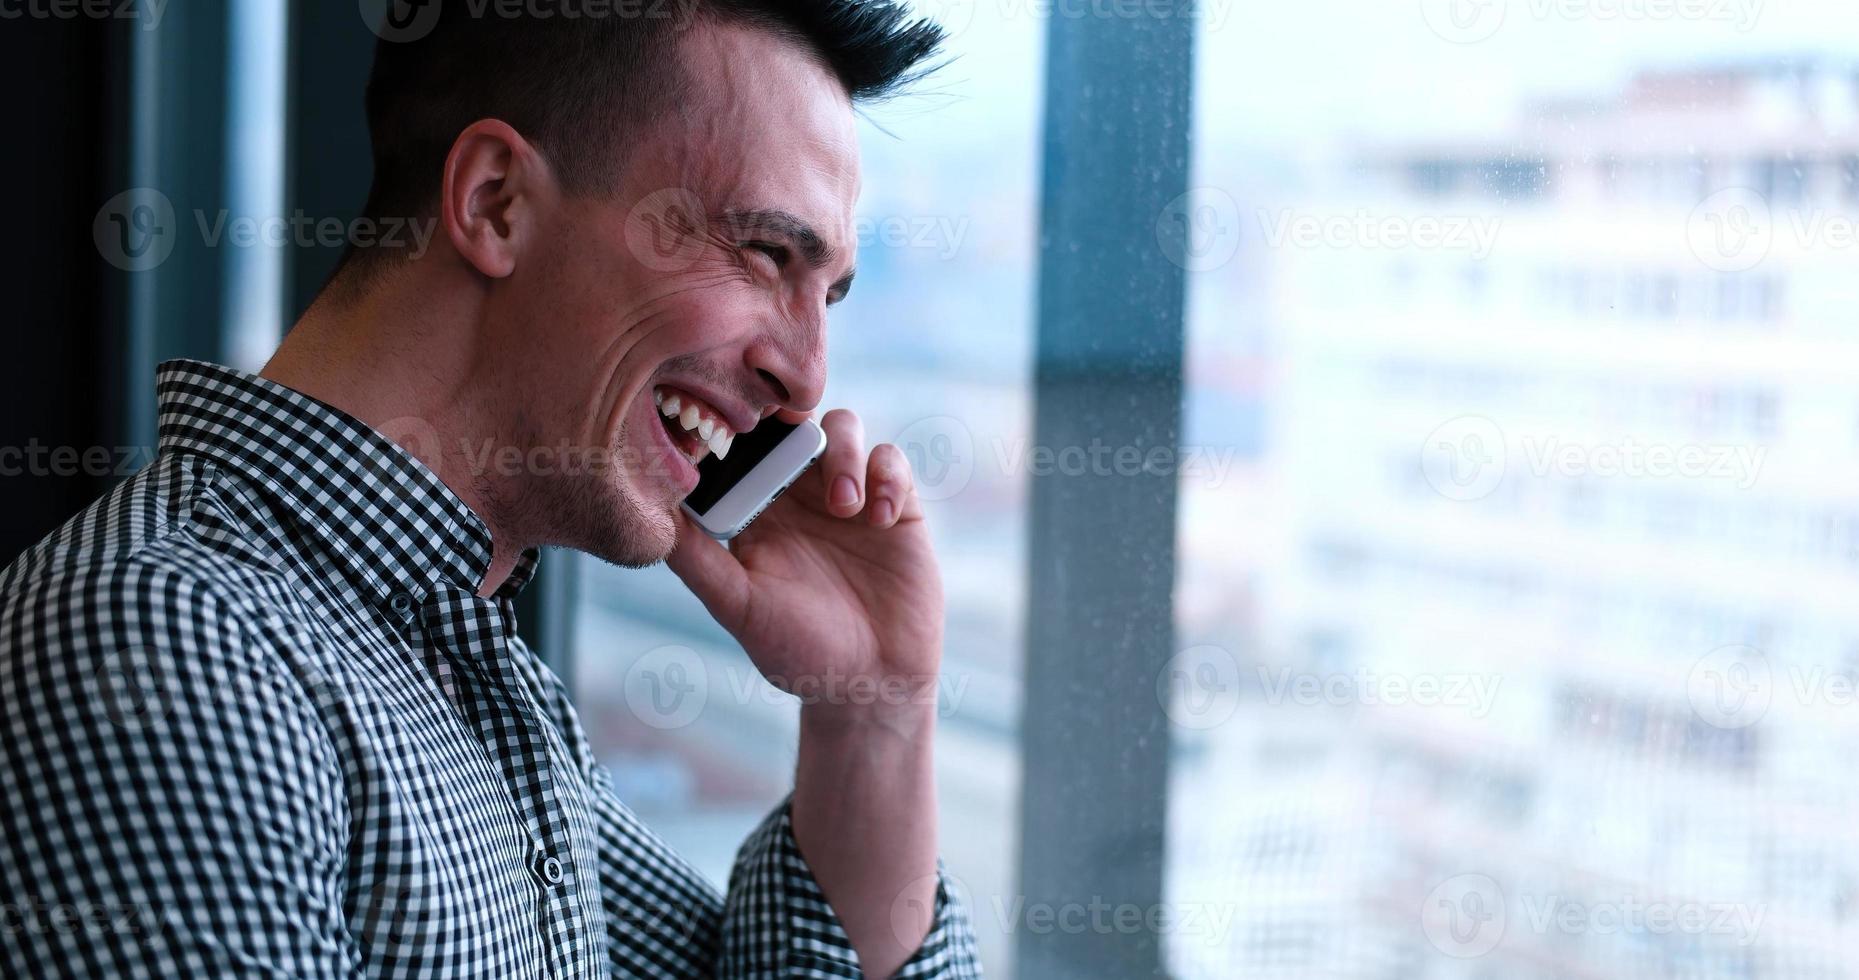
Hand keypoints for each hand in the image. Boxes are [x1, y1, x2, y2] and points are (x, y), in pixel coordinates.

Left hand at [667, 408, 943, 716]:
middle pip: (793, 418)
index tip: (726, 420)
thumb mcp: (738, 605)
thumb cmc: (796, 650)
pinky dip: (884, 474)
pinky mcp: (896, 505)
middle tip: (785, 424)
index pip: (743, 444)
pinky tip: (877, 518)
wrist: (869, 684)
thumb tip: (651, 514)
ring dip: (842, 451)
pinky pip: (891, 460)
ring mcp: (850, 494)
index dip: (735, 422)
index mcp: (758, 508)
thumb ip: (697, 559)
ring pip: (843, 427)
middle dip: (790, 413)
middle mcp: (801, 492)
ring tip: (844, 504)